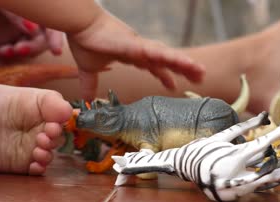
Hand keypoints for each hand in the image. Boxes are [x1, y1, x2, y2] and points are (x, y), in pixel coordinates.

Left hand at [0, 0, 64, 57]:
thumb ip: (16, 14)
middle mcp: (30, 20)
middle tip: (20, 49)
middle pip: (43, 39)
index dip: (56, 37)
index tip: (56, 51)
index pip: (52, 23)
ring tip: (8, 51)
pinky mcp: (3, 40)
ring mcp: (17, 31)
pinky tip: (0, 51)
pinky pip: (12, 53)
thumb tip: (33, 29)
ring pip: (30, 48)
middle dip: (34, 47)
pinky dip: (8, 55)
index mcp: (35, 8)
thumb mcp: (1, 1)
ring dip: (22, 52)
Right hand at [67, 10, 205, 99]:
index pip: (153, 66)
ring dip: (184, 63)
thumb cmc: (84, 41)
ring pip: (167, 56)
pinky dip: (172, 58)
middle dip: (183, 69)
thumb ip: (89, 84)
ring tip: (200, 71)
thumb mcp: (88, 69)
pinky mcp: (136, 44)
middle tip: (200, 77)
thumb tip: (86, 99)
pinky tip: (185, 63)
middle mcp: (140, 50)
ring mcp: (140, 46)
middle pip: (166, 60)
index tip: (173, 86)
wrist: (79, 25)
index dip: (164, 75)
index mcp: (131, 55)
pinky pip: (158, 53)